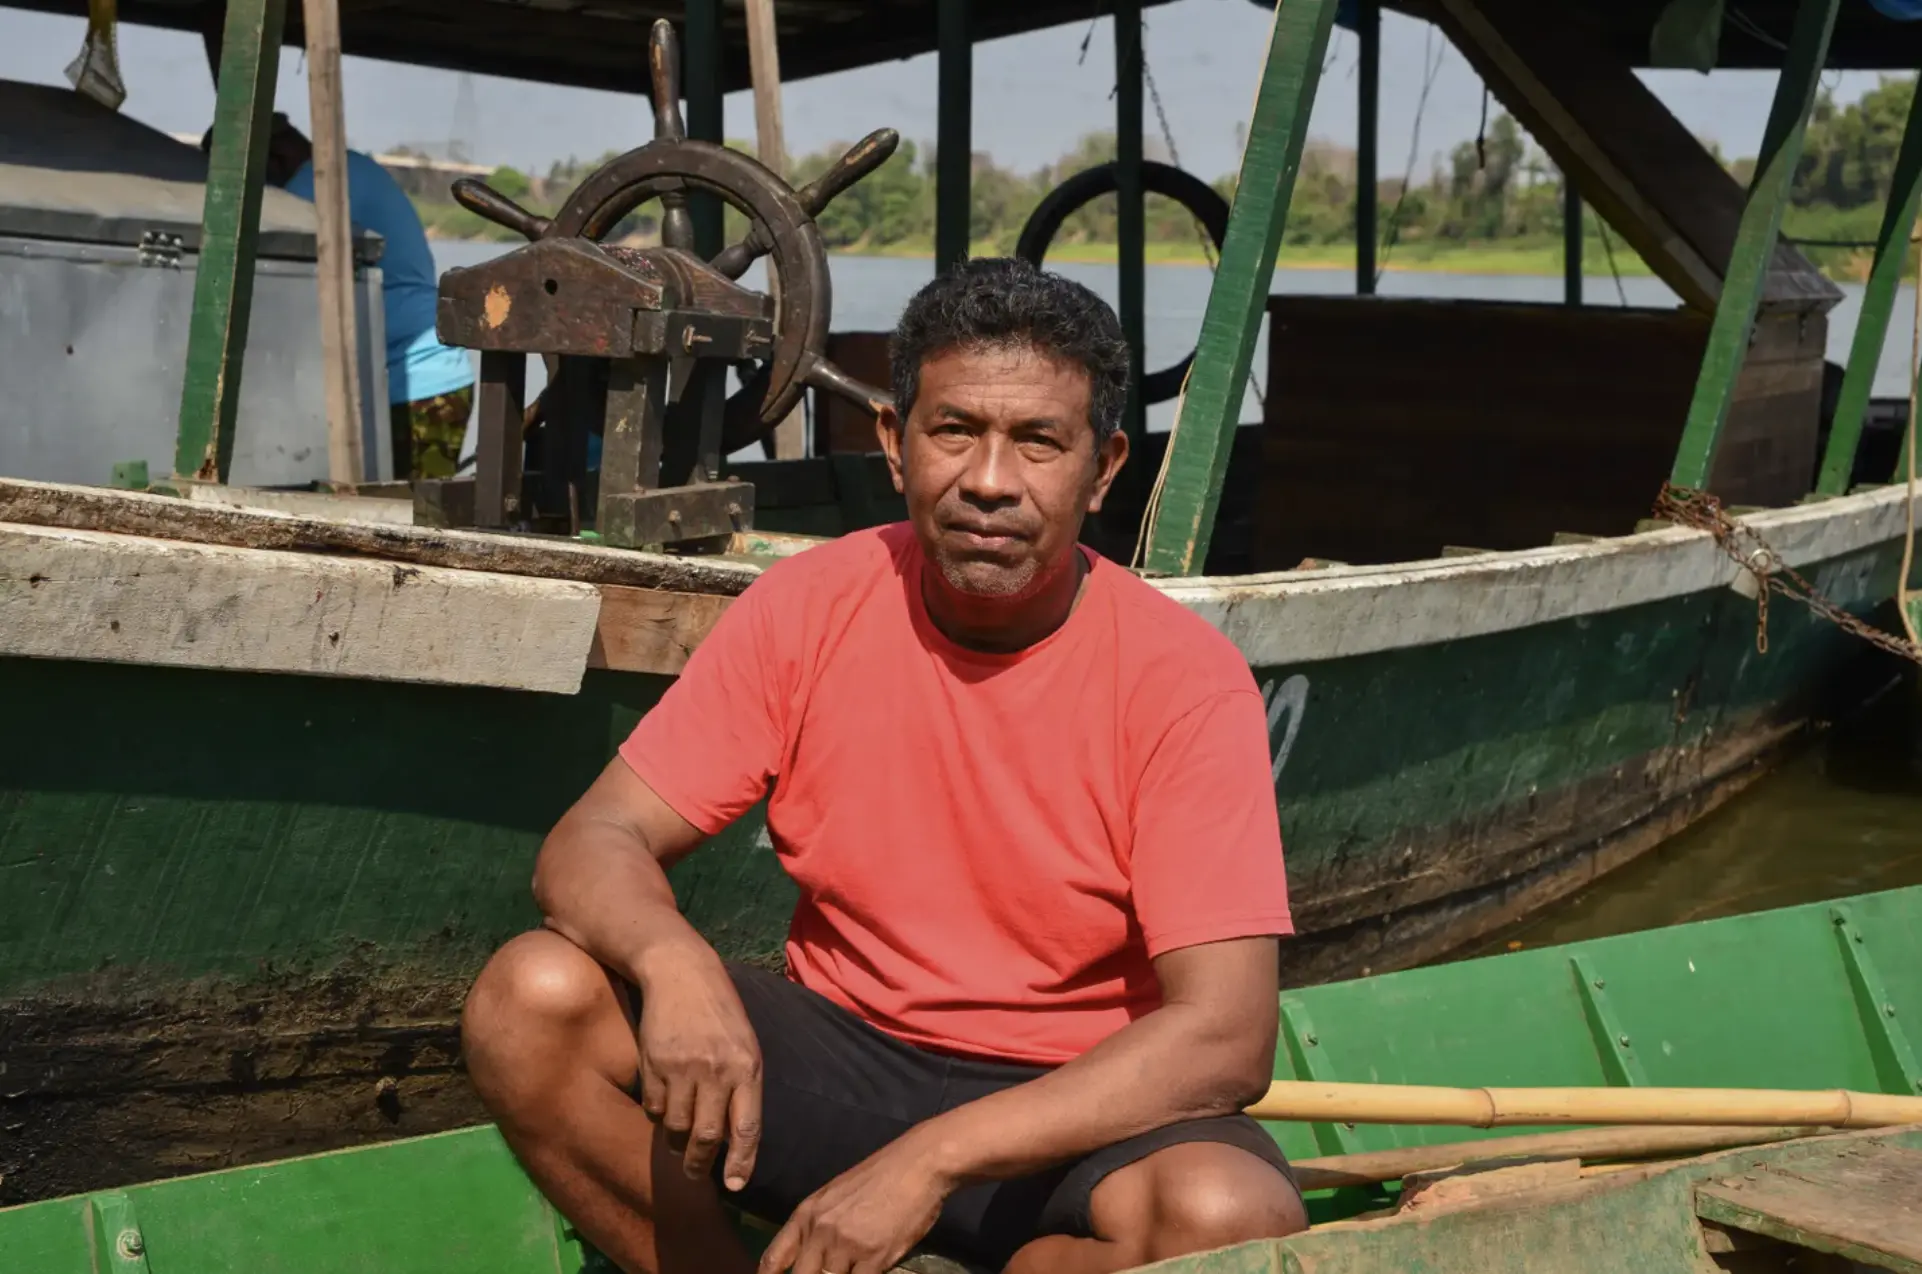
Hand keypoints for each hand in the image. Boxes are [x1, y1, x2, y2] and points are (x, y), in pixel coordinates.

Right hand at [633, 941, 762, 1188]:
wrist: (680, 972)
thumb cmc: (720, 1012)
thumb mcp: (745, 1043)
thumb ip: (743, 1086)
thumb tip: (737, 1137)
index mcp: (747, 1066)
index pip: (747, 1127)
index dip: (741, 1162)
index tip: (735, 1186)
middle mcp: (716, 1070)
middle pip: (708, 1135)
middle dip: (700, 1163)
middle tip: (694, 1174)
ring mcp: (682, 1067)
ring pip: (676, 1126)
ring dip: (676, 1142)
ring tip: (678, 1144)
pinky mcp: (653, 1063)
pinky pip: (653, 1107)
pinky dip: (657, 1116)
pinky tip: (663, 1107)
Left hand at [758, 1135, 951, 1273]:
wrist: (918, 1164)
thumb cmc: (880, 1176)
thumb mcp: (836, 1195)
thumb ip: (820, 1225)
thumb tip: (814, 1258)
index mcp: (807, 1214)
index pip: (774, 1258)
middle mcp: (821, 1231)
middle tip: (826, 1273)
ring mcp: (846, 1245)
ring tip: (855, 1265)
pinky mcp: (874, 1257)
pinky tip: (872, 1269)